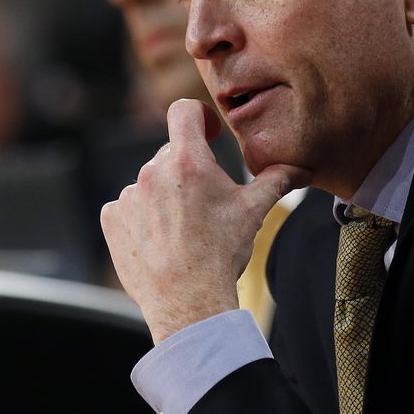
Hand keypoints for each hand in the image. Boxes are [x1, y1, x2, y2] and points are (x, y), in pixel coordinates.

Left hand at [100, 98, 310, 343]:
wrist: (189, 302)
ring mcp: (129, 196)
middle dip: (189, 169)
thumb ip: (277, 180)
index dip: (200, 117)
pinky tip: (160, 239)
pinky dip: (141, 216)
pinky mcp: (112, 219)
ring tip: (183, 228)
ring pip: (150, 181)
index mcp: (187, 161)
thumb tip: (301, 167)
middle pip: (171, 152)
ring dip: (165, 195)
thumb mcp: (254, 211)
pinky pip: (127, 205)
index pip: (183, 111)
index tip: (210, 135)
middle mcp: (152, 172)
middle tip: (206, 202)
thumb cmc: (222, 253)